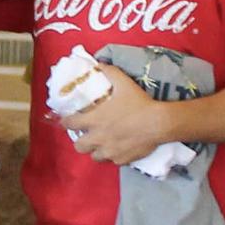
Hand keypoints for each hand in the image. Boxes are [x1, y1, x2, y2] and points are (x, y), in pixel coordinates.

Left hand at [54, 68, 170, 165]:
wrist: (159, 123)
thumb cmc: (138, 103)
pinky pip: (112, 160)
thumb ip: (110, 72)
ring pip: (94, 156)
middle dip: (80, 141)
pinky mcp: (121, 160)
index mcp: (93, 120)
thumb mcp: (123, 83)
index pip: (69, 124)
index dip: (65, 122)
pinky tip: (118, 148)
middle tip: (87, 135)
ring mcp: (109, 151)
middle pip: (78, 146)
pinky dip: (113, 155)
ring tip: (102, 143)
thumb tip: (100, 63)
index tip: (66, 121)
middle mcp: (98, 138)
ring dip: (96, 150)